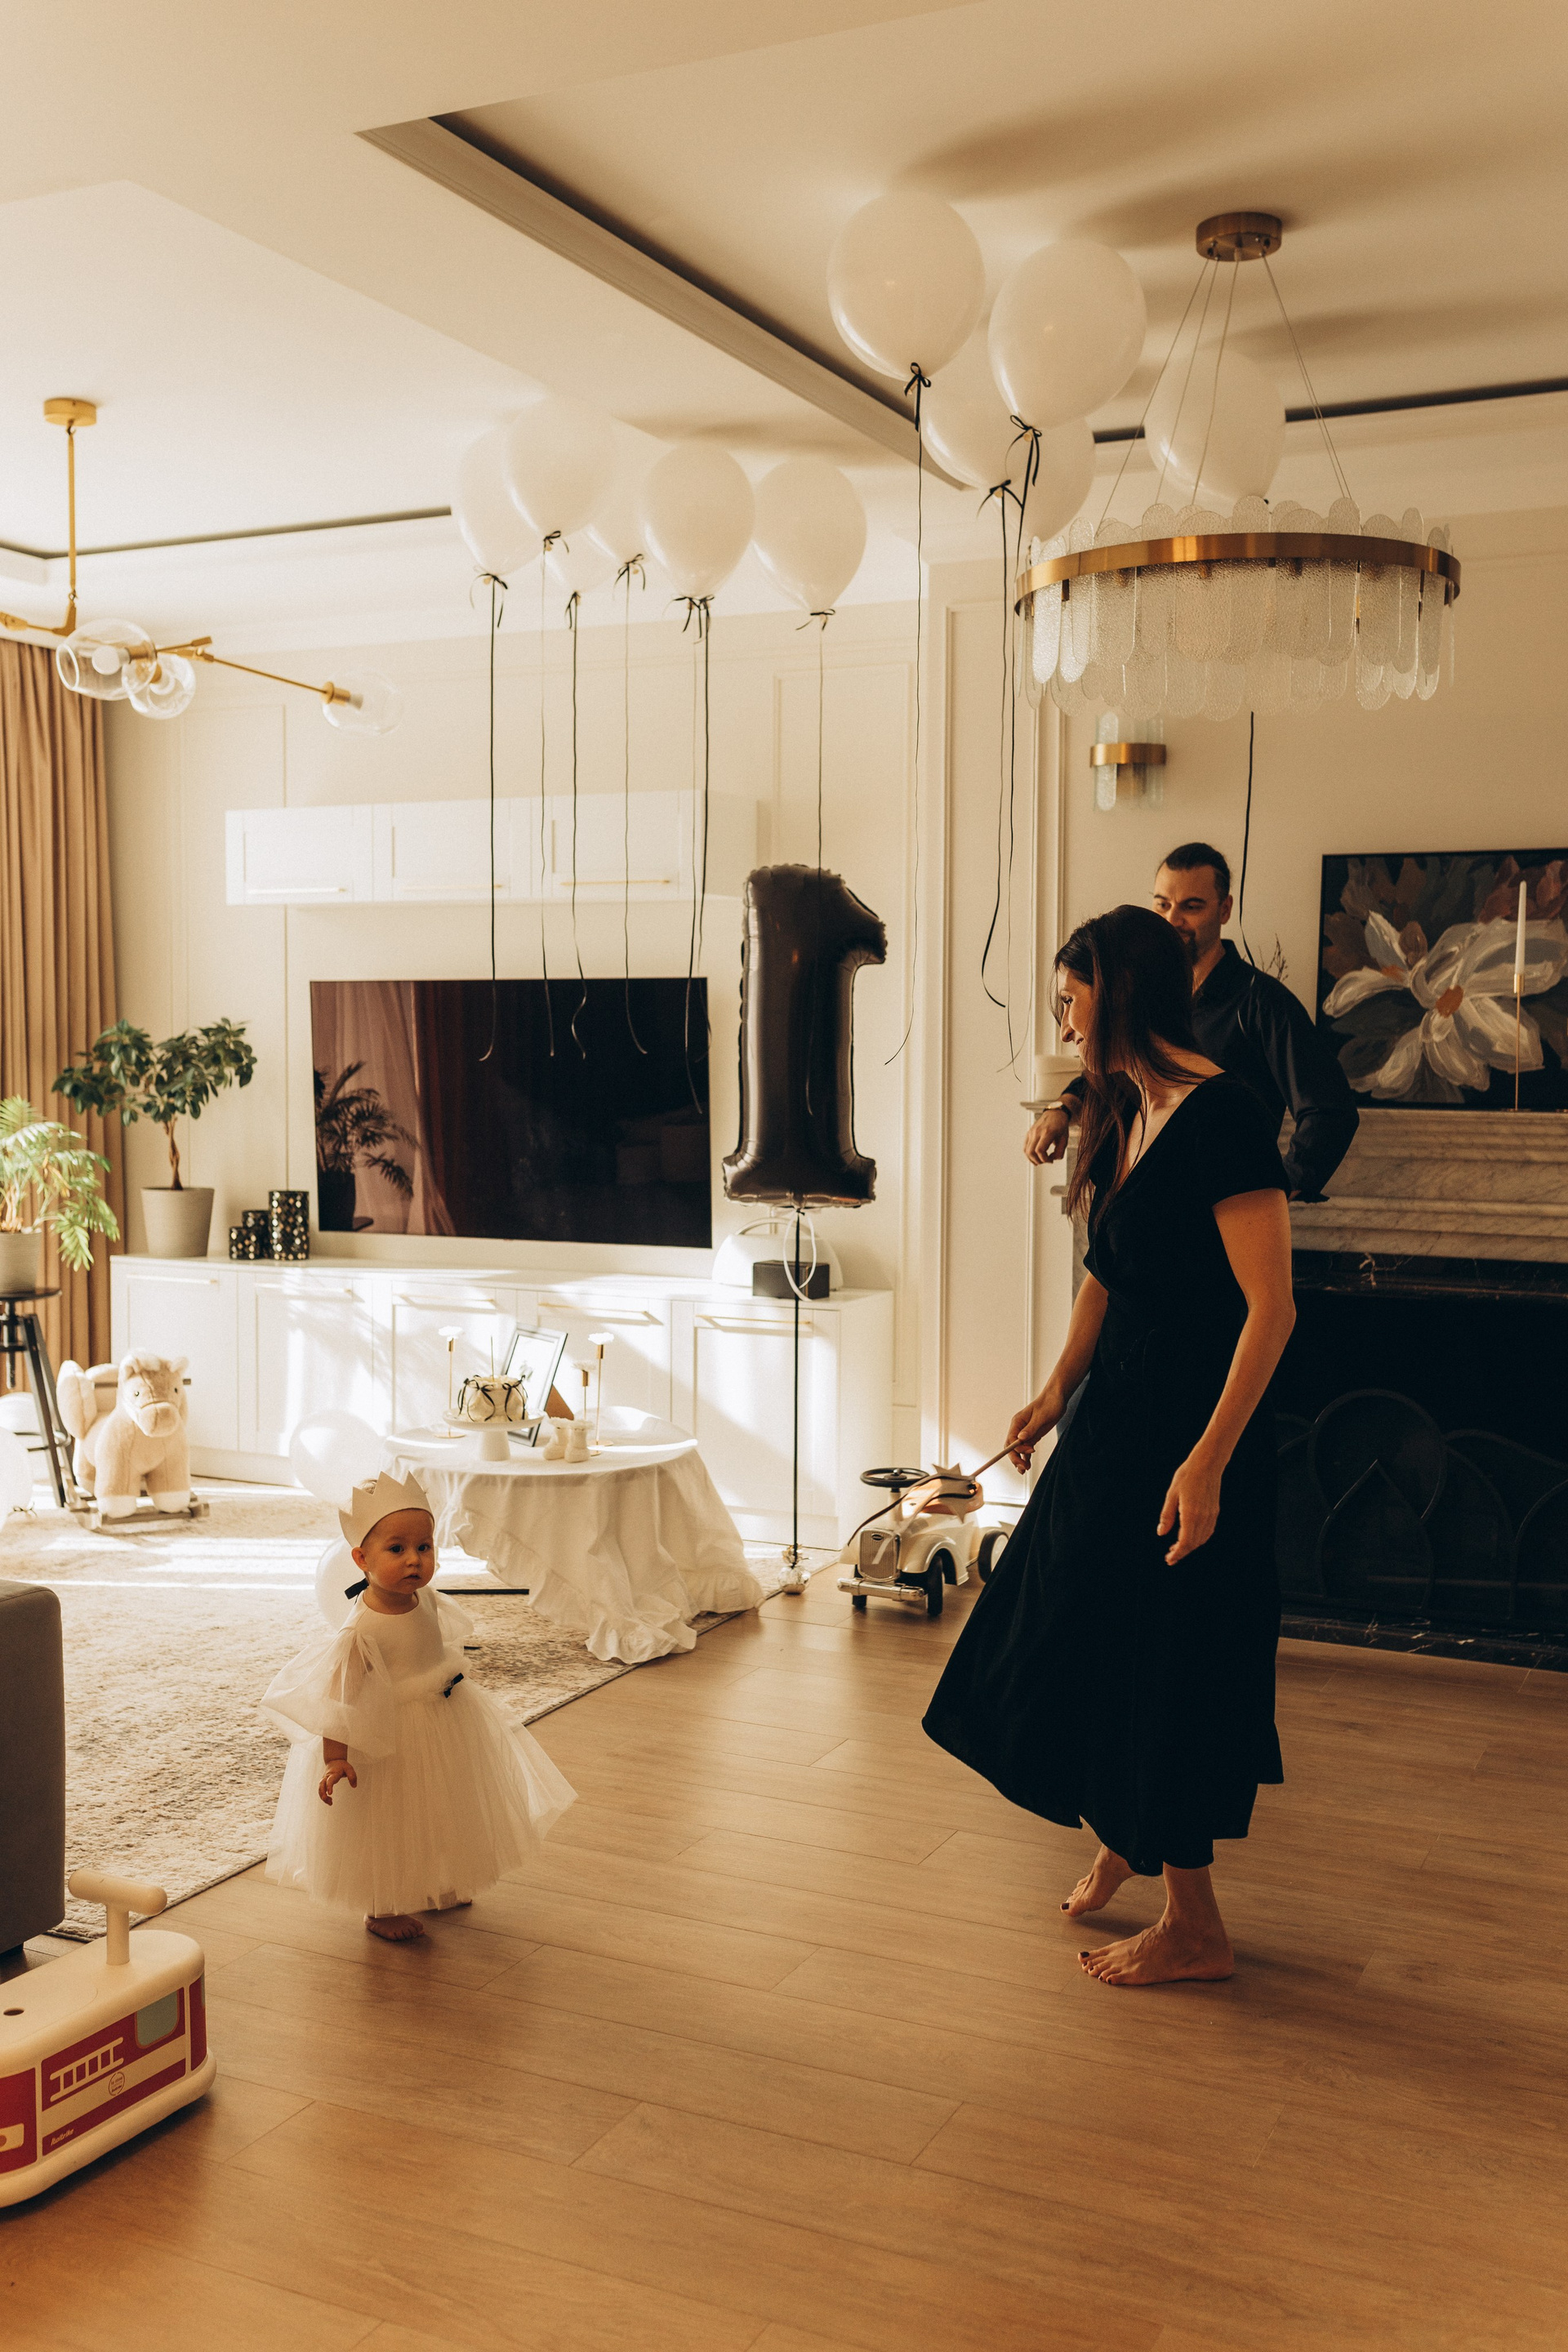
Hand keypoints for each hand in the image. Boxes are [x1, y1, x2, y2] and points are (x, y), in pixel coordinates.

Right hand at [318, 1758, 356, 1805]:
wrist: (334, 1760)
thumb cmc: (342, 1766)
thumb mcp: (349, 1769)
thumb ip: (352, 1776)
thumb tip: (354, 1786)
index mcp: (333, 1774)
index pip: (329, 1780)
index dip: (329, 1786)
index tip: (330, 1793)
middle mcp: (326, 1777)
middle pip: (321, 1785)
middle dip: (322, 1792)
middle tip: (325, 1799)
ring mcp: (324, 1780)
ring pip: (320, 1789)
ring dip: (323, 1796)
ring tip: (330, 1803)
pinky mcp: (323, 1783)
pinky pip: (321, 1790)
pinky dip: (323, 1796)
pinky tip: (330, 1800)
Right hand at [1006, 1392, 1060, 1473]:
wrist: (1057, 1399)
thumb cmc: (1049, 1404)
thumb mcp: (1041, 1417)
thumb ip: (1031, 1428)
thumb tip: (1021, 1439)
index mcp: (1017, 1422)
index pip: (1011, 1439)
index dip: (1016, 1449)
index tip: (1026, 1454)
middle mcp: (1019, 1428)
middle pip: (1011, 1446)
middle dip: (1015, 1458)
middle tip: (1023, 1468)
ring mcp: (1025, 1432)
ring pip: (1018, 1449)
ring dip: (1020, 1459)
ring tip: (1025, 1469)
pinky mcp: (1032, 1435)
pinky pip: (1026, 1448)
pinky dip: (1026, 1457)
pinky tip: (1028, 1464)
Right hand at [1025, 1107, 1071, 1165]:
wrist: (1055, 1113)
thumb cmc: (1061, 1126)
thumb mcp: (1065, 1139)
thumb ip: (1060, 1151)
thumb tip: (1052, 1159)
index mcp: (1048, 1132)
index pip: (1040, 1150)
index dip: (1044, 1159)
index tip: (1051, 1161)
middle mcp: (1037, 1131)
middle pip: (1031, 1152)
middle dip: (1038, 1161)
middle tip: (1046, 1161)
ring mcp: (1031, 1132)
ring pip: (1026, 1150)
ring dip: (1032, 1159)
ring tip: (1040, 1160)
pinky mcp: (1029, 1133)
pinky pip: (1025, 1147)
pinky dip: (1029, 1154)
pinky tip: (1035, 1157)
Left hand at [1158, 1450, 1223, 1564]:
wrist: (1207, 1464)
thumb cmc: (1186, 1476)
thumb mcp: (1171, 1495)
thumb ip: (1167, 1516)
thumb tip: (1161, 1533)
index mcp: (1190, 1514)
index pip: (1185, 1542)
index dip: (1177, 1553)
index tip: (1169, 1560)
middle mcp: (1203, 1518)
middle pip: (1193, 1544)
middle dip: (1182, 1553)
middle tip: (1170, 1557)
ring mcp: (1211, 1515)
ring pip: (1201, 1539)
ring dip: (1190, 1547)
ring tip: (1176, 1548)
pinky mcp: (1214, 1512)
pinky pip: (1207, 1532)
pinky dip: (1199, 1539)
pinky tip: (1190, 1537)